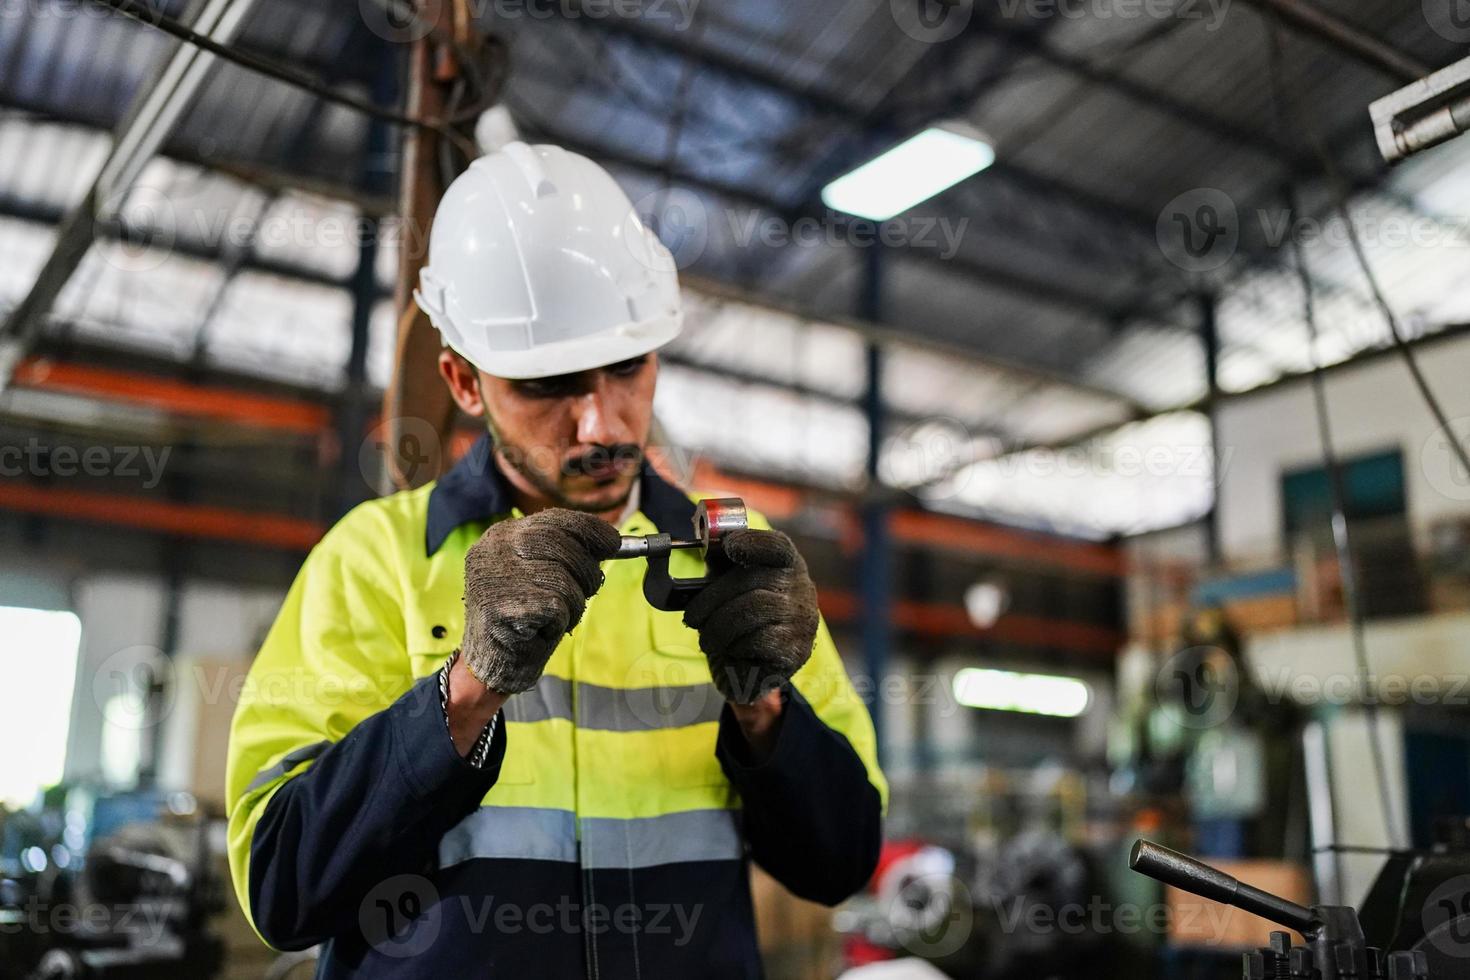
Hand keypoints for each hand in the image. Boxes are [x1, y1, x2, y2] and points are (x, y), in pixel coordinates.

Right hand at [461, 509, 620, 693]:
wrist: (492, 666)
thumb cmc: (525, 619)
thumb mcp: (543, 575)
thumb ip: (566, 554)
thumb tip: (610, 542)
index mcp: (502, 536)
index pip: (553, 519)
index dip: (589, 529)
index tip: (613, 542)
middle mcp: (494, 549)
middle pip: (560, 542)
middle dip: (586, 569)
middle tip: (589, 589)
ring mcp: (495, 576)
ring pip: (562, 578)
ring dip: (573, 603)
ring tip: (555, 617)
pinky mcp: (502, 605)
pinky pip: (556, 606)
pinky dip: (560, 621)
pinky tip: (542, 630)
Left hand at [682, 528, 818, 704]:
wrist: (756, 669)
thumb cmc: (742, 620)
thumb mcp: (732, 586)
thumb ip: (722, 564)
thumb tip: (702, 543)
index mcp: (787, 566)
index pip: (777, 546)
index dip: (753, 542)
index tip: (729, 545)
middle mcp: (801, 588)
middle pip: (753, 579)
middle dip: (713, 598)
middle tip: (692, 616)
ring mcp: (802, 618)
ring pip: (752, 609)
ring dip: (718, 626)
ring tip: (707, 638)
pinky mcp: (795, 648)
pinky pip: (758, 640)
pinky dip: (735, 646)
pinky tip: (731, 649)